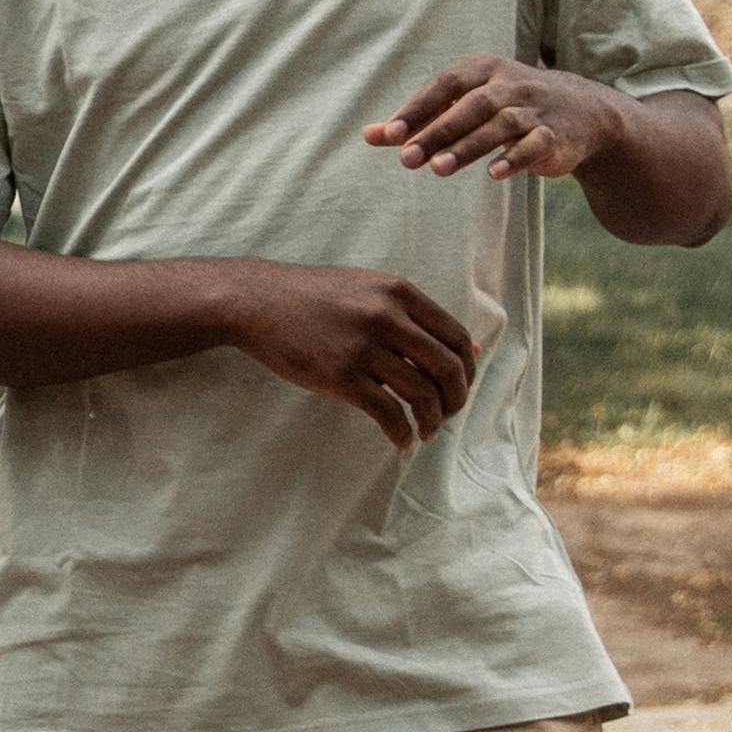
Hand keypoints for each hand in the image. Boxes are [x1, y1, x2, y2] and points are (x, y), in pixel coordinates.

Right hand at [224, 258, 484, 452]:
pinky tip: (401, 440)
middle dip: (456, 399)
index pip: (456, 336)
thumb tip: (474, 347)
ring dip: (432, 421)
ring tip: (426, 432)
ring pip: (422, 394)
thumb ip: (416, 316)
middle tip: (448, 414)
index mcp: (399, 293)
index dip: (468, 368)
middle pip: (448, 368)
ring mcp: (364, 347)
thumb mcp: (370, 291)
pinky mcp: (341, 375)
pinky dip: (401, 433)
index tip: (459, 386)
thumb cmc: (315, 298)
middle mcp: (387, 317)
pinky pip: (388, 413)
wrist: (257, 301)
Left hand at [368, 57, 618, 184]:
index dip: (417, 108)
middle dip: (437, 132)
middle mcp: (509, 85)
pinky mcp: (555, 135)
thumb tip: (369, 135)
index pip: (444, 85)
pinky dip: (515, 158)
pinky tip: (494, 174)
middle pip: (470, 105)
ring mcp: (534, 110)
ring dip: (468, 147)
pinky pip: (534, 145)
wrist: (580, 112)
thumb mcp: (464, 105)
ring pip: (500, 125)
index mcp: (483, 70)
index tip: (391, 134)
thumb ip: (420, 121)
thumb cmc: (506, 106)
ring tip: (438, 169)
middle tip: (407, 159)